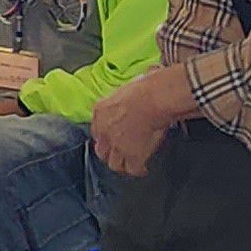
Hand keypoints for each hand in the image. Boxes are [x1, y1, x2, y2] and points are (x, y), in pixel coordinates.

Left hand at [91, 65, 196, 181]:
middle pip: (101, 150)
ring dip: (121, 165)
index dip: (105, 135)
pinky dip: (139, 170)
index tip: (111, 137)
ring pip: (114, 164)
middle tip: (118, 154)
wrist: (154, 99)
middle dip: (109, 153)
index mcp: (100, 112)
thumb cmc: (146, 87)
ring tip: (129, 165)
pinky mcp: (132, 156)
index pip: (96, 130)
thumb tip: (143, 80)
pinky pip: (133, 169)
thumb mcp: (129, 86)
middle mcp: (104, 131)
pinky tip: (143, 170)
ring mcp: (116, 146)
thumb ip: (128, 93)